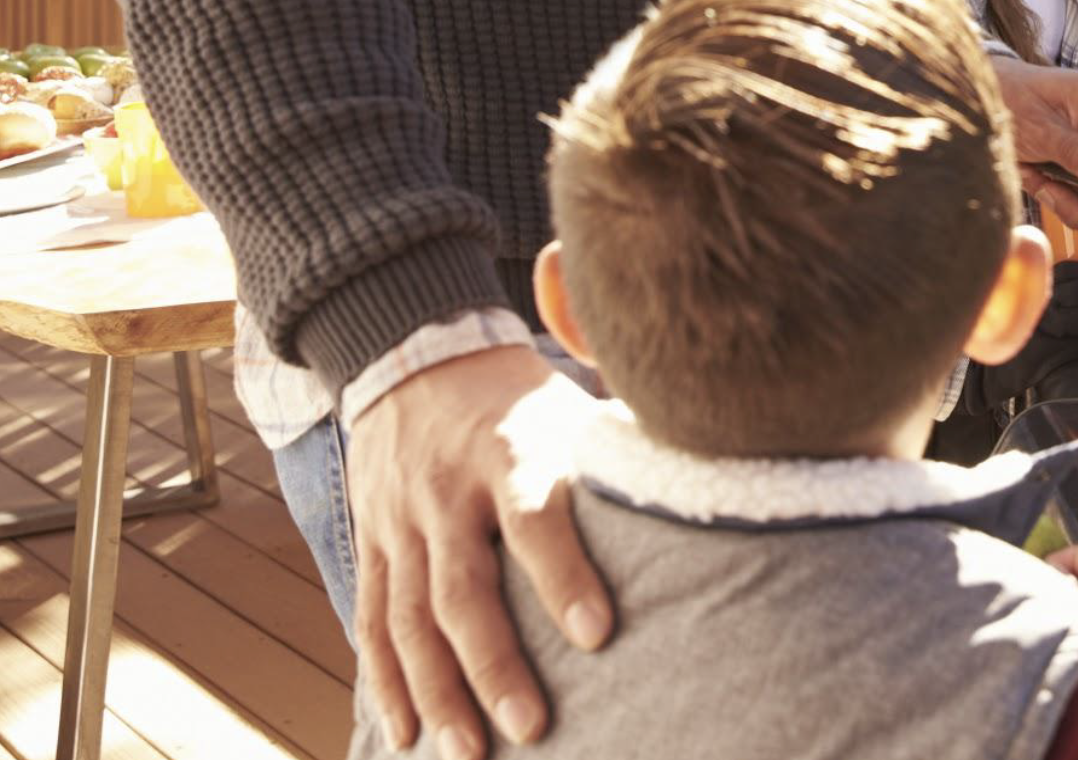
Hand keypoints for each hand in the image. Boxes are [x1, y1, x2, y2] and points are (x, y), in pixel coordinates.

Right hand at [352, 345, 609, 757]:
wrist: (411, 358)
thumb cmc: (518, 398)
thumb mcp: (568, 408)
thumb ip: (617, 458)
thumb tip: (706, 497)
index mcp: (508, 449)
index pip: (534, 516)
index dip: (565, 575)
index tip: (599, 634)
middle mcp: (447, 491)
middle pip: (463, 589)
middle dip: (494, 665)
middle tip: (532, 728)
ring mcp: (400, 522)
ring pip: (410, 618)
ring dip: (437, 692)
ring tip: (467, 754)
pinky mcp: (372, 543)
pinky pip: (372, 619)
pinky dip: (386, 680)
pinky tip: (404, 734)